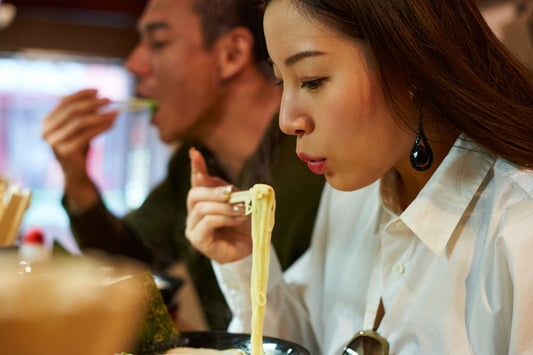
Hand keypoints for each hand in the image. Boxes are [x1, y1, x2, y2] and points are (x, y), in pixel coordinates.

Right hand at [42, 89, 117, 208]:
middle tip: (110, 100)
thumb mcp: (79, 128)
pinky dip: (102, 127)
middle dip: (93, 103)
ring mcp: (54, 142)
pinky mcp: (66, 151)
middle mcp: (47, 131)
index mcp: (47, 122)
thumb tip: (99, 95)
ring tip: (115, 112)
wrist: (76, 173)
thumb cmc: (79, 147)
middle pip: (73, 110)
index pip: (64, 102)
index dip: (81, 94)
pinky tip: (113, 123)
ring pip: (81, 122)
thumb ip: (84, 113)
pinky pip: (87, 134)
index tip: (98, 90)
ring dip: (100, 114)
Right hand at [185, 147, 252, 263]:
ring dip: (224, 207)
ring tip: (241, 211)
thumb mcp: (239, 202)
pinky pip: (206, 223)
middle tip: (231, 192)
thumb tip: (222, 185)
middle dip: (214, 191)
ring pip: (201, 209)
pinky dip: (223, 218)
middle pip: (194, 194)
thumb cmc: (243, 225)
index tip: (194, 152)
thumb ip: (229, 192)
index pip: (196, 181)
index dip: (196, 167)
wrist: (249, 248)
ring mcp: (193, 227)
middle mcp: (193, 213)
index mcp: (203, 200)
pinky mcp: (197, 240)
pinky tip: (237, 219)